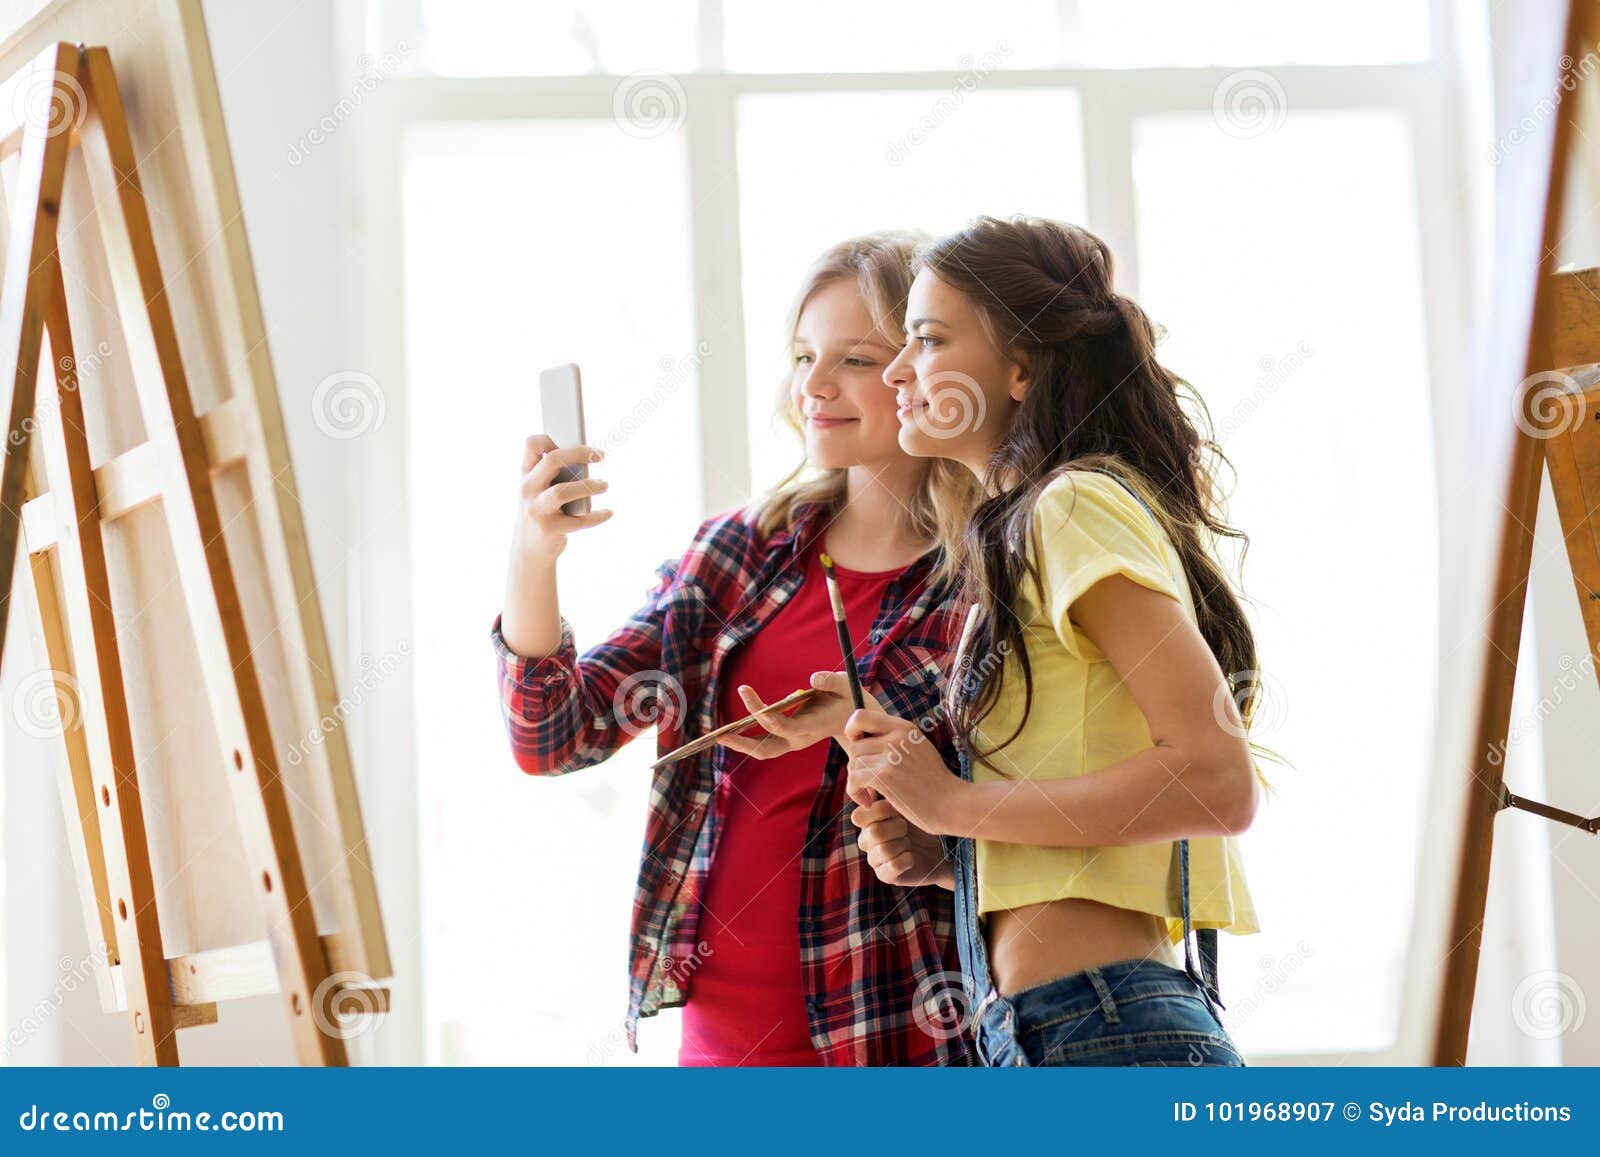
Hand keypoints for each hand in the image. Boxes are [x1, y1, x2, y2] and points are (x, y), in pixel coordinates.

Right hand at [513, 434, 613, 560]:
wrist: (529, 549)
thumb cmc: (542, 510)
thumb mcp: (540, 489)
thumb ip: (555, 472)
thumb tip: (587, 456)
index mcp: (526, 474)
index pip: (532, 445)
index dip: (553, 438)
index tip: (578, 442)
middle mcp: (528, 489)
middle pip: (552, 461)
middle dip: (579, 453)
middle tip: (599, 456)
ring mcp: (537, 510)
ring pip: (563, 491)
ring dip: (589, 486)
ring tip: (605, 485)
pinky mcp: (549, 529)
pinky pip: (579, 520)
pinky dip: (597, 516)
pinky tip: (608, 512)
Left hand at [715, 671, 879, 759]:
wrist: (856, 718)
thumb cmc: (849, 697)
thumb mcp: (846, 684)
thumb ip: (831, 681)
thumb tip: (812, 679)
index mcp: (812, 726)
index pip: (785, 727)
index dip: (767, 717)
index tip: (751, 701)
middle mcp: (799, 738)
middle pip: (768, 748)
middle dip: (744, 743)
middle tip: (721, 735)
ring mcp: (792, 740)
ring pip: (763, 750)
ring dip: (740, 744)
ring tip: (718, 736)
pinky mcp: (787, 737)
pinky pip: (764, 742)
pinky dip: (746, 738)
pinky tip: (729, 730)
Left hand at [843, 707, 968, 835]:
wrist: (952, 804)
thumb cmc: (935, 784)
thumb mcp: (919, 749)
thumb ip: (896, 740)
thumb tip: (866, 738)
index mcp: (903, 727)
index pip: (860, 716)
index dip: (852, 731)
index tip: (859, 749)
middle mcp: (896, 736)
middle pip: (854, 745)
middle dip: (856, 765)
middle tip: (868, 781)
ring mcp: (890, 755)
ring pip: (853, 763)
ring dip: (857, 782)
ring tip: (871, 793)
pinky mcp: (884, 776)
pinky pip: (854, 780)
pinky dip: (856, 793)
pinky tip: (869, 801)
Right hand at [850, 799, 953, 889]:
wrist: (942, 847)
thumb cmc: (922, 821)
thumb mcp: (906, 803)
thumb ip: (888, 793)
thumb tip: (875, 783)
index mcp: (867, 821)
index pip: (858, 816)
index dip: (881, 811)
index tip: (898, 810)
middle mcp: (866, 840)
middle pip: (873, 832)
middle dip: (898, 827)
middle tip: (907, 827)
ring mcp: (874, 859)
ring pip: (883, 850)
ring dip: (904, 844)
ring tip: (910, 842)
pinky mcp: (884, 875)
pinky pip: (892, 866)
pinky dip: (907, 859)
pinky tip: (912, 857)